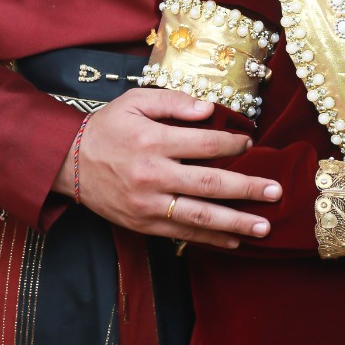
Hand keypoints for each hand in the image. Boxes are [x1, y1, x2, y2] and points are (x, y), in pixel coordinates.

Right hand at [53, 88, 281, 249]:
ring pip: (199, 216)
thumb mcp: (134, 102)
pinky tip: (234, 242)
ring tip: (264, 227)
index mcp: (152, 141)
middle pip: (209, 184)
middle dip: (247, 189)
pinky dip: (210, 240)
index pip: (203, 144)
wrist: (68, 163)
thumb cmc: (106, 128)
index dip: (231, 144)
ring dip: (236, 223)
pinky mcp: (143, 224)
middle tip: (276, 192)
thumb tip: (209, 109)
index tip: (250, 143)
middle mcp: (152, 175)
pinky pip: (182, 235)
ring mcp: (148, 205)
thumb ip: (173, 102)